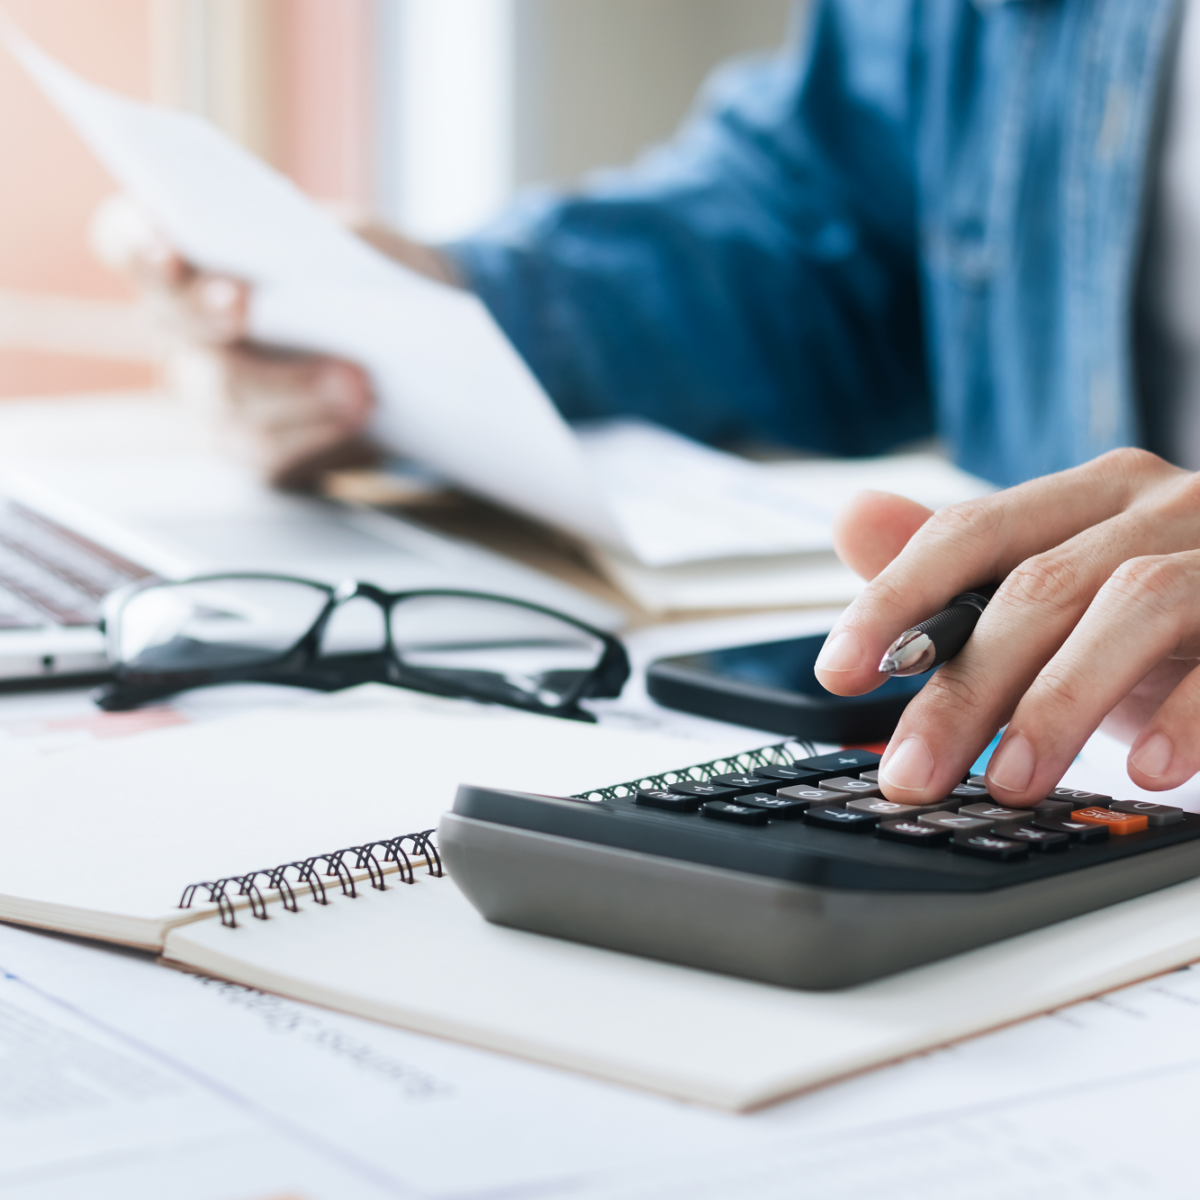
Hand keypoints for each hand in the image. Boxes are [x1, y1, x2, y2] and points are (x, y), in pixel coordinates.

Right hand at [90, 194, 459, 488]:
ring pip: (225, 396)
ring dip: (293, 390)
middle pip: (176, 321)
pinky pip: (267, 450)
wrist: (394, 343)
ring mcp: (206, 392)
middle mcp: (178, 326)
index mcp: (183, 255)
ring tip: (355, 384)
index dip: (137, 244)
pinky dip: (316, 435)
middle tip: (245, 303)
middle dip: (210, 311)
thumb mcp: (350, 240)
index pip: (126, 239)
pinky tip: (357, 420)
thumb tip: (327, 279)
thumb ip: (325, 251)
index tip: (166, 248)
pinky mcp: (249, 445)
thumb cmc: (354, 273)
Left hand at [815, 449, 1199, 805]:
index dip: (895, 600)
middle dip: (964, 688)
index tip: (837, 673)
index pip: (968, 532)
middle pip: (1037, 586)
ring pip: (1132, 605)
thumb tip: (854, 519)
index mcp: (1090, 497)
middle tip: (911, 772)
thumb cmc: (1172, 612)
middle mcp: (1161, 507)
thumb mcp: (1066, 590)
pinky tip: (1150, 766)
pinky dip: (1188, 711)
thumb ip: (964, 567)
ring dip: (1062, 701)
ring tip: (1012, 782)